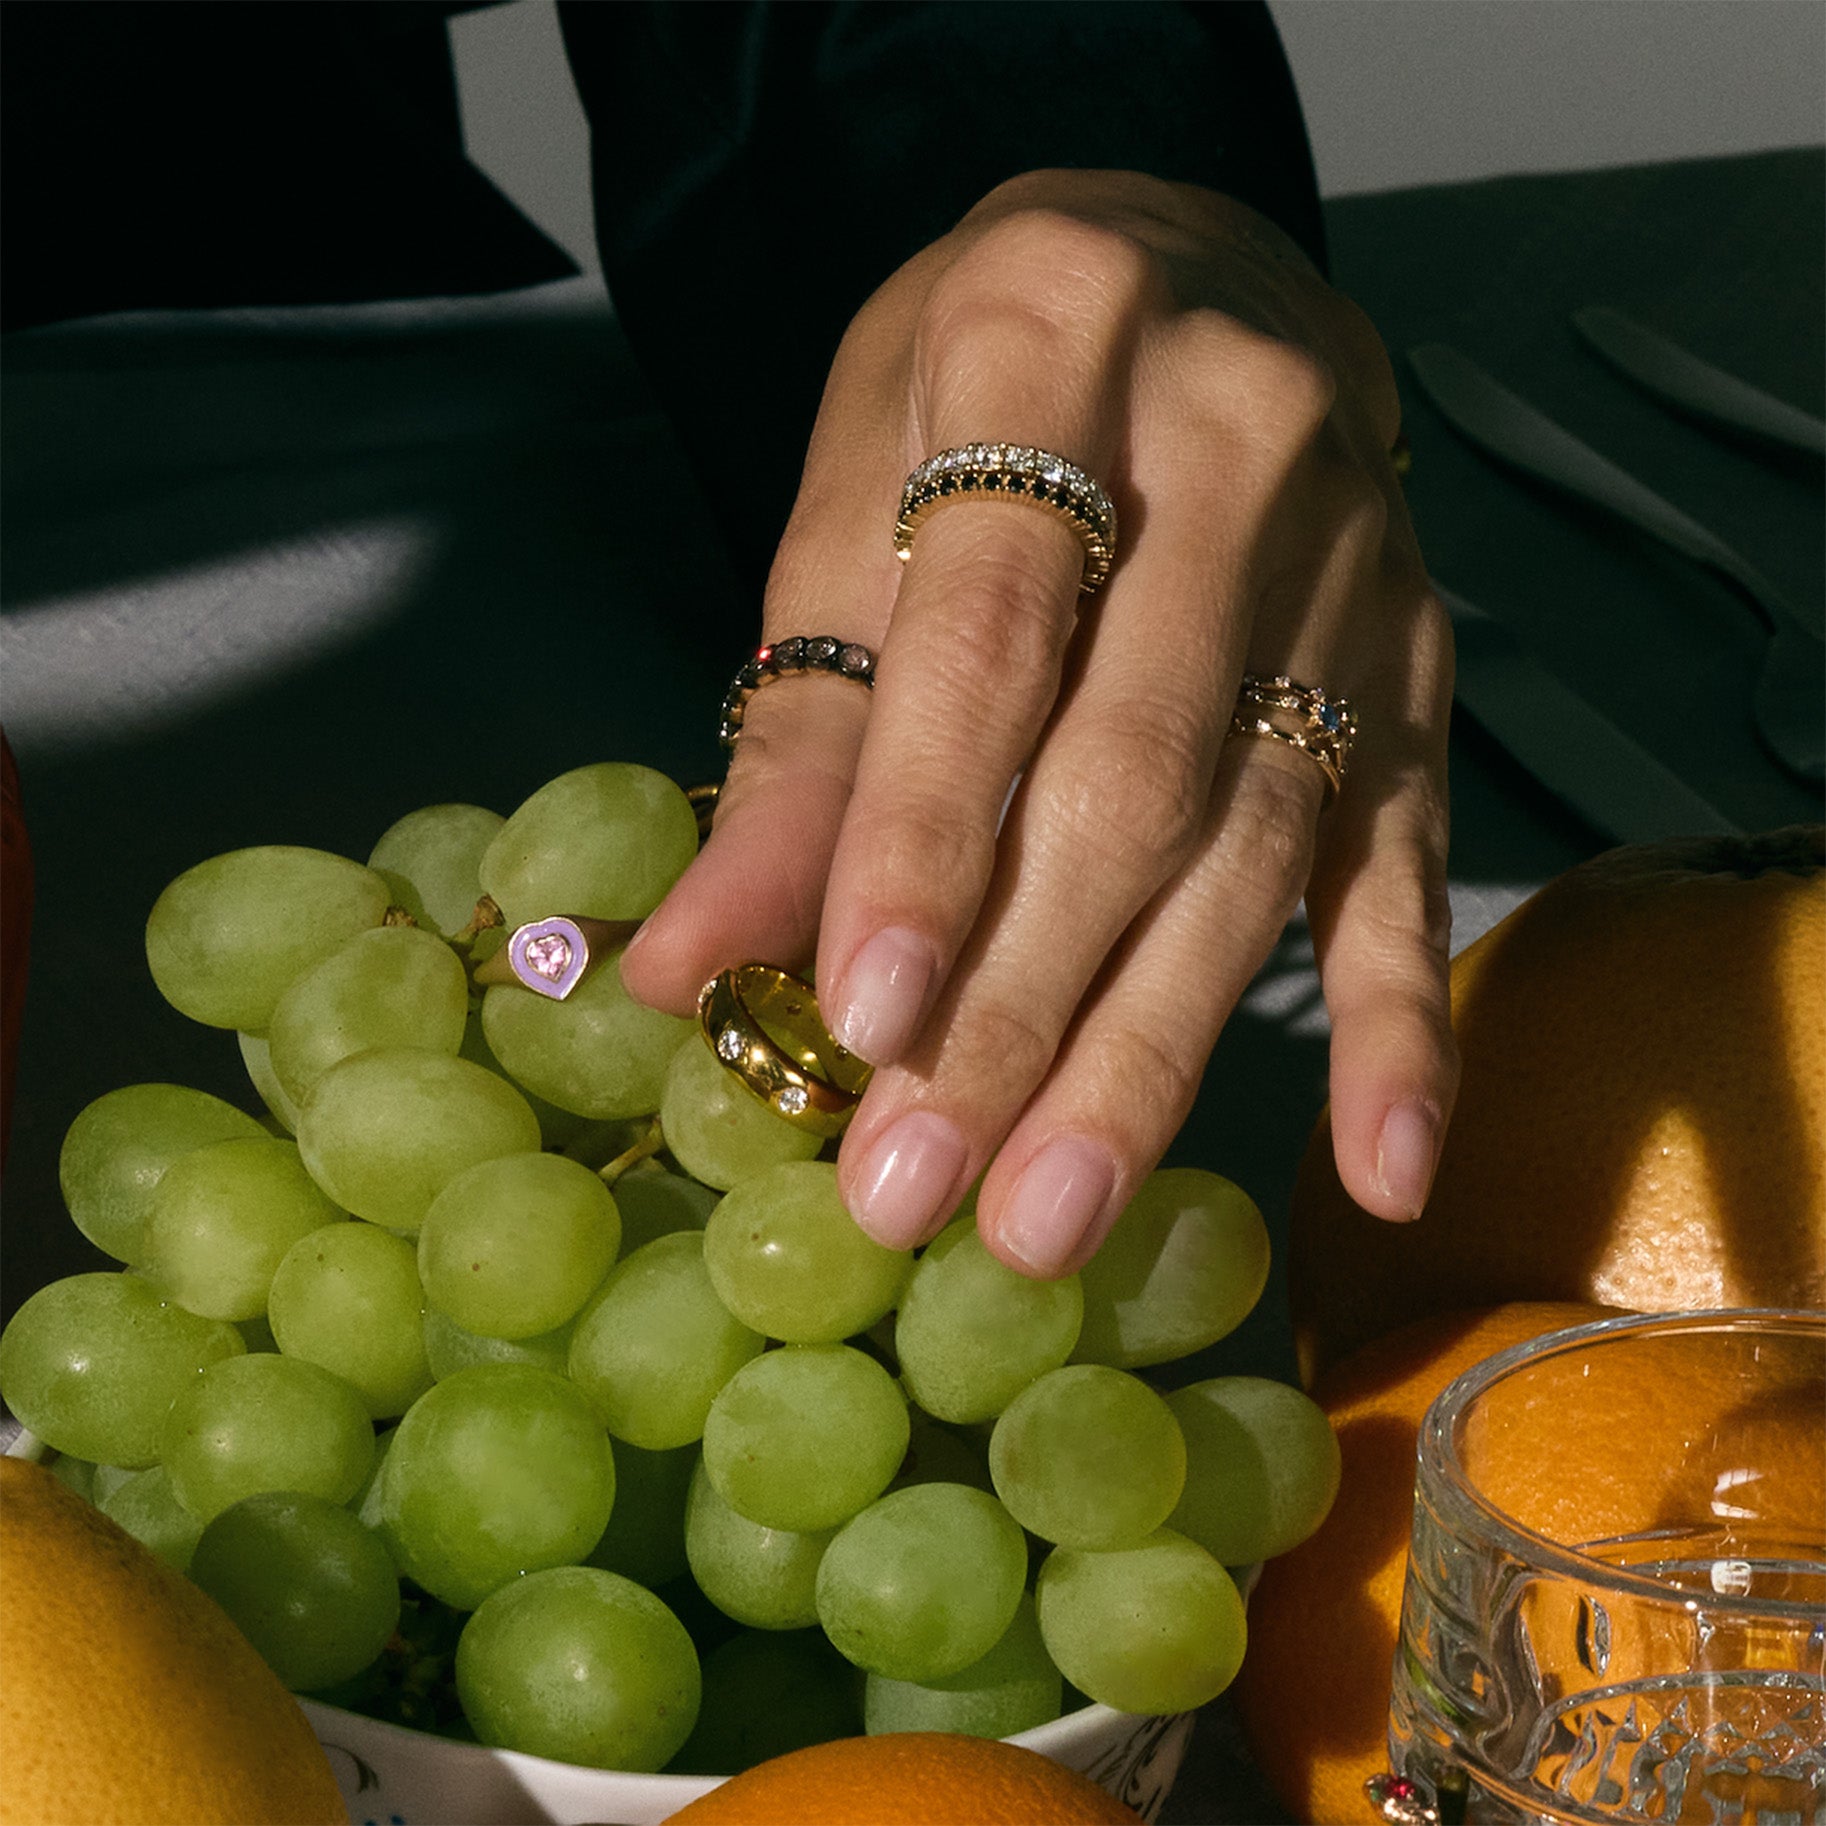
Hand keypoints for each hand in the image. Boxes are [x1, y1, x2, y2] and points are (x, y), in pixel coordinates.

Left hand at [621, 169, 1455, 1275]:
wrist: (1189, 267)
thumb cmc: (981, 381)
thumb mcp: (853, 492)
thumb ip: (795, 733)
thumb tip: (687, 967)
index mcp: (1054, 340)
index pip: (994, 636)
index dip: (928, 838)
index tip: (866, 1016)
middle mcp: (1240, 443)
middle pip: (1132, 774)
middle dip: (1021, 999)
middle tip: (921, 1184)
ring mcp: (1353, 572)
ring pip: (1253, 843)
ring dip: (1152, 1049)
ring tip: (1051, 1219)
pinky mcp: (1417, 673)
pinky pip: (1413, 854)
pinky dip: (1401, 1023)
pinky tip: (1382, 1172)